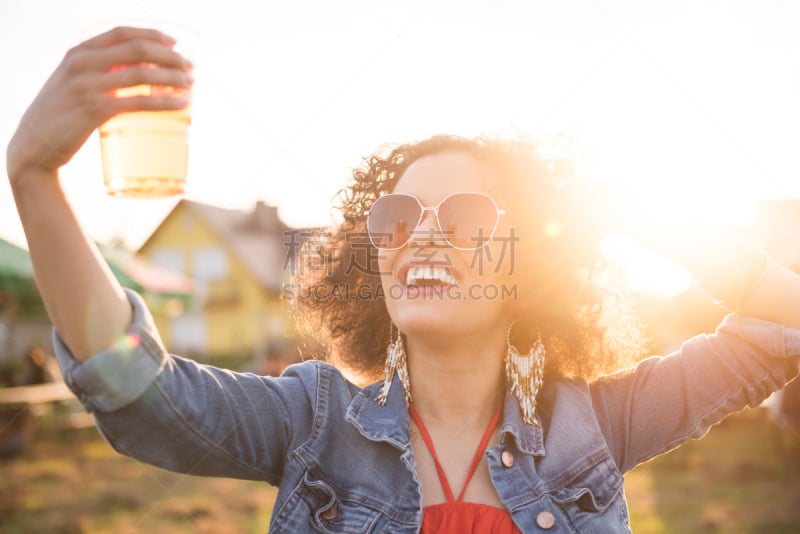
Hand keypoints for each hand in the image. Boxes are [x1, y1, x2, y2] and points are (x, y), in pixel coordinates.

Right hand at [6, 26, 193, 185]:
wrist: (34, 148)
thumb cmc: (60, 118)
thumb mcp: (73, 85)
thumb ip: (98, 76)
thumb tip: (137, 77)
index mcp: (77, 53)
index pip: (121, 33)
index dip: (152, 35)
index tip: (175, 43)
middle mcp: (81, 63)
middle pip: (138, 49)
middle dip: (170, 57)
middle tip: (190, 68)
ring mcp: (88, 86)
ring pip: (142, 73)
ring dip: (173, 77)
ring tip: (191, 84)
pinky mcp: (95, 110)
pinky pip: (139, 101)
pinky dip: (165, 101)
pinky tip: (181, 103)